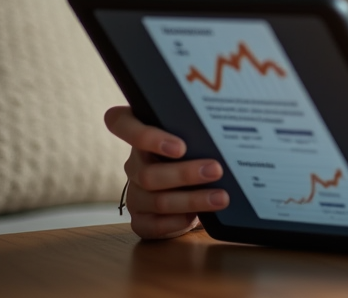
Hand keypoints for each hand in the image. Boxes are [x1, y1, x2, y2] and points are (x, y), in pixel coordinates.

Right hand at [104, 106, 228, 239]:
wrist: (197, 190)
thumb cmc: (199, 152)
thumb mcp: (196, 137)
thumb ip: (198, 130)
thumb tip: (228, 126)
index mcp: (140, 134)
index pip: (120, 122)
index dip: (144, 136)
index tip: (180, 147)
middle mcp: (133, 163)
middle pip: (148, 172)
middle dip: (185, 174)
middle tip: (216, 170)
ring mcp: (135, 193)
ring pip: (156, 200)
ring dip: (192, 200)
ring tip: (221, 197)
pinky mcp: (140, 219)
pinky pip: (153, 225)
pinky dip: (178, 222)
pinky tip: (198, 217)